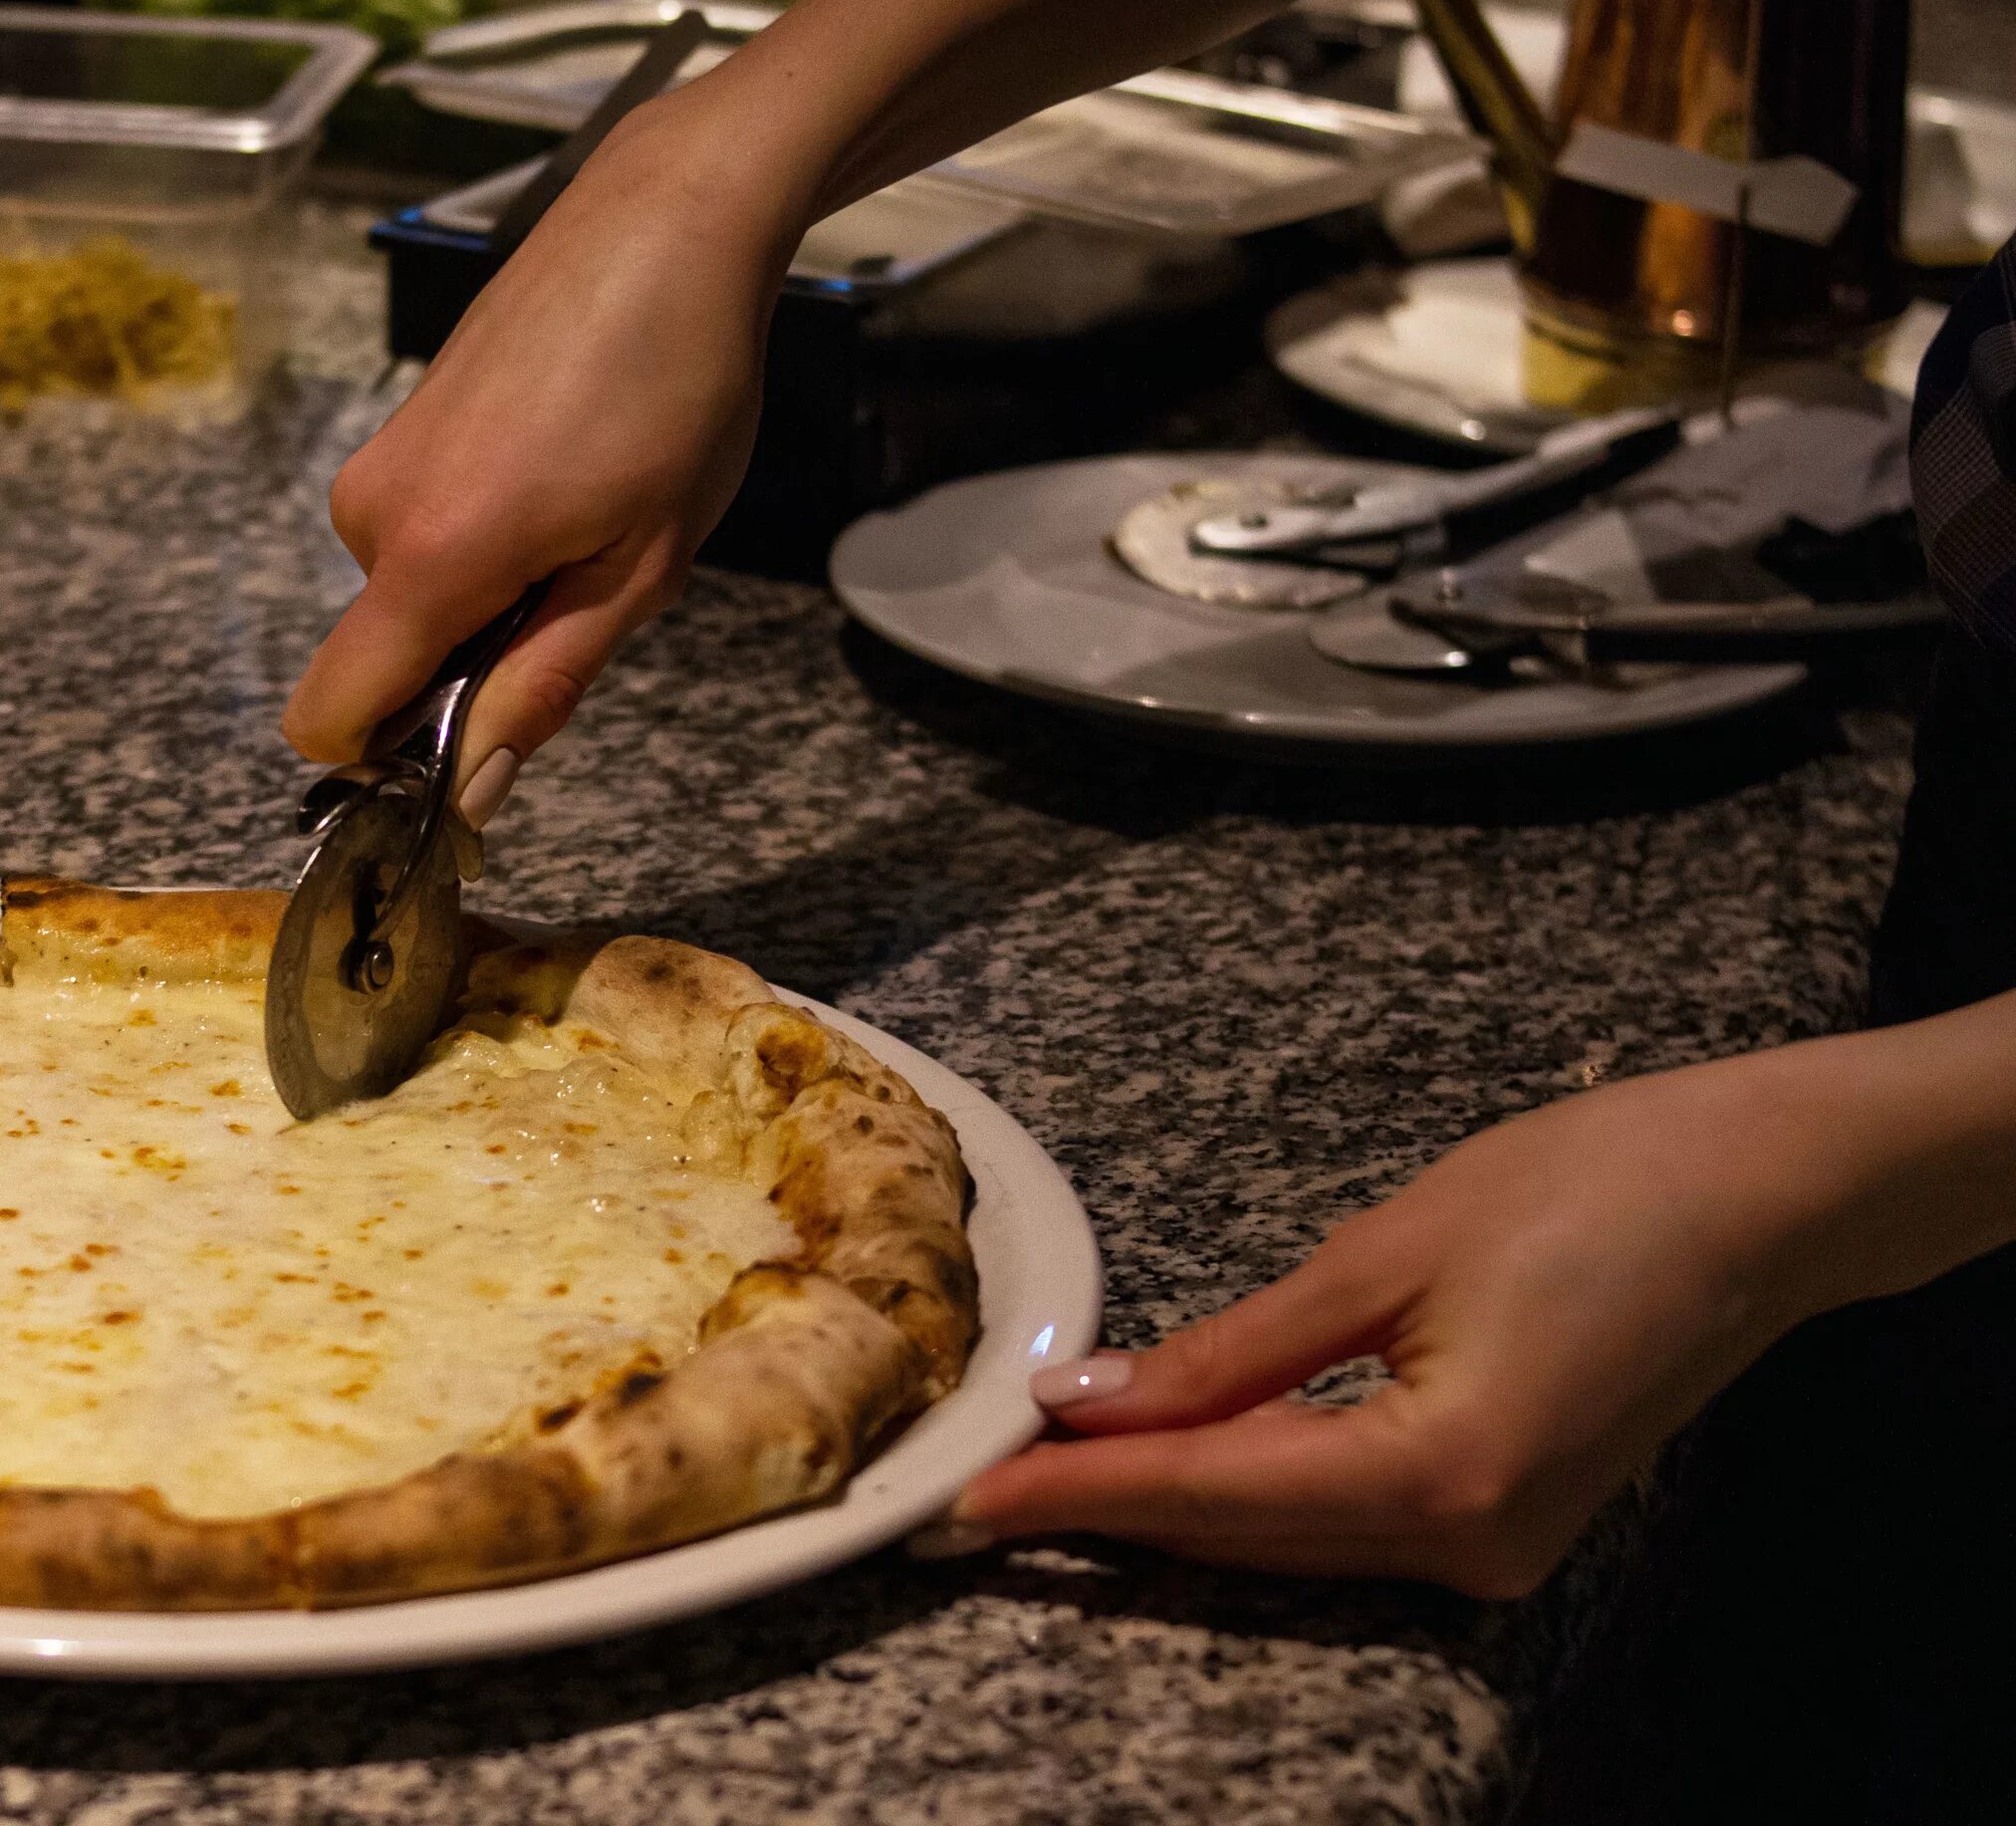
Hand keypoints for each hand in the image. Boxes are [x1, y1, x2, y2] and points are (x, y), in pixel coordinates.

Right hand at [281, 95, 801, 816]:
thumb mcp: (639, 569)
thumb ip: (544, 687)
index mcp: (428, 558)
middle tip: (592, 581)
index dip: (391, 768)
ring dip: (496, 594)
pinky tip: (568, 471)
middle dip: (477, 662)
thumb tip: (468, 798)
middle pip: (388, 664)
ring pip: (414, 599)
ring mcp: (379, 463)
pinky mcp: (400, 430)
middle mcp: (371, 514)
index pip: (330, 719)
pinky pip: (425, 536)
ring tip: (593, 512)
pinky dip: (489, 539)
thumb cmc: (677, 388)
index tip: (483, 745)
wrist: (666, 222)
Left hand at [931, 1052, 1861, 1597]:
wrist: (1761, 1195)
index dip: (1081, 1493)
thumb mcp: (1382, 1254)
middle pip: (1241, 1536)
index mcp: (1441, 1473)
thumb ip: (1232, 1353)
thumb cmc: (1590, 1186)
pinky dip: (1249, 1492)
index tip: (973, 1498)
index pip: (1210, 1494)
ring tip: (1046, 1471)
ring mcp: (1498, 1548)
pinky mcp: (1508, 1521)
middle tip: (980, 1486)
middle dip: (1106, 1508)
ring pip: (1286, 1540)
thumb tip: (1094, 1400)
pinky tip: (1169, 1462)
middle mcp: (1471, 1543)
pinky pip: (1344, 1523)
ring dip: (1168, 1505)